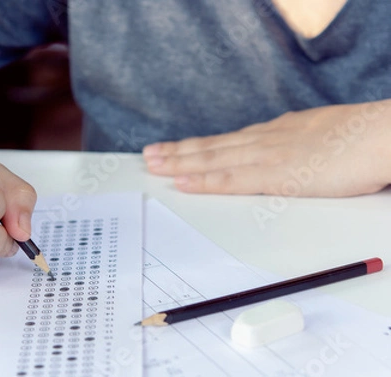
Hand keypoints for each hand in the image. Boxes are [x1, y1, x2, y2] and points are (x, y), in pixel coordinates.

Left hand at [143, 103, 390, 196]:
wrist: (382, 137)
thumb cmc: (360, 140)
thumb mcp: (319, 138)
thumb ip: (296, 148)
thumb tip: (285, 158)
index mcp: (276, 134)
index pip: (226, 142)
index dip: (197, 146)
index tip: (175, 149)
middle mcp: (265, 141)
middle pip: (212, 147)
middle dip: (177, 152)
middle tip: (148, 155)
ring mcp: (267, 156)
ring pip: (213, 159)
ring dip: (180, 163)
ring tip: (152, 164)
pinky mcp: (276, 175)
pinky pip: (230, 179)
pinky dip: (203, 180)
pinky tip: (182, 182)